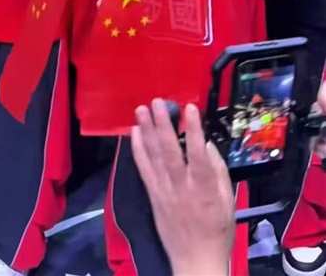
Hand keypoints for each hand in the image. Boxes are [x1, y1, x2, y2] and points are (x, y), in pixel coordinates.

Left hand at [131, 99, 234, 275]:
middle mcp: (182, 187)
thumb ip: (218, 171)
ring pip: (154, 157)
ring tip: (141, 110)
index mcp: (204, 189)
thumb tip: (207, 144)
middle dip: (163, 125)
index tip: (190, 108)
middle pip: (170, 152)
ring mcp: (164, 191)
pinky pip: (143, 170)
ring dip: (146, 131)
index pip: (198, 155)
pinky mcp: (153, 196)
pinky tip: (134, 133)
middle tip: (158, 102)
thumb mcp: (228, 201)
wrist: (196, 261)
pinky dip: (138, 150)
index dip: (194, 130)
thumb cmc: (217, 231)